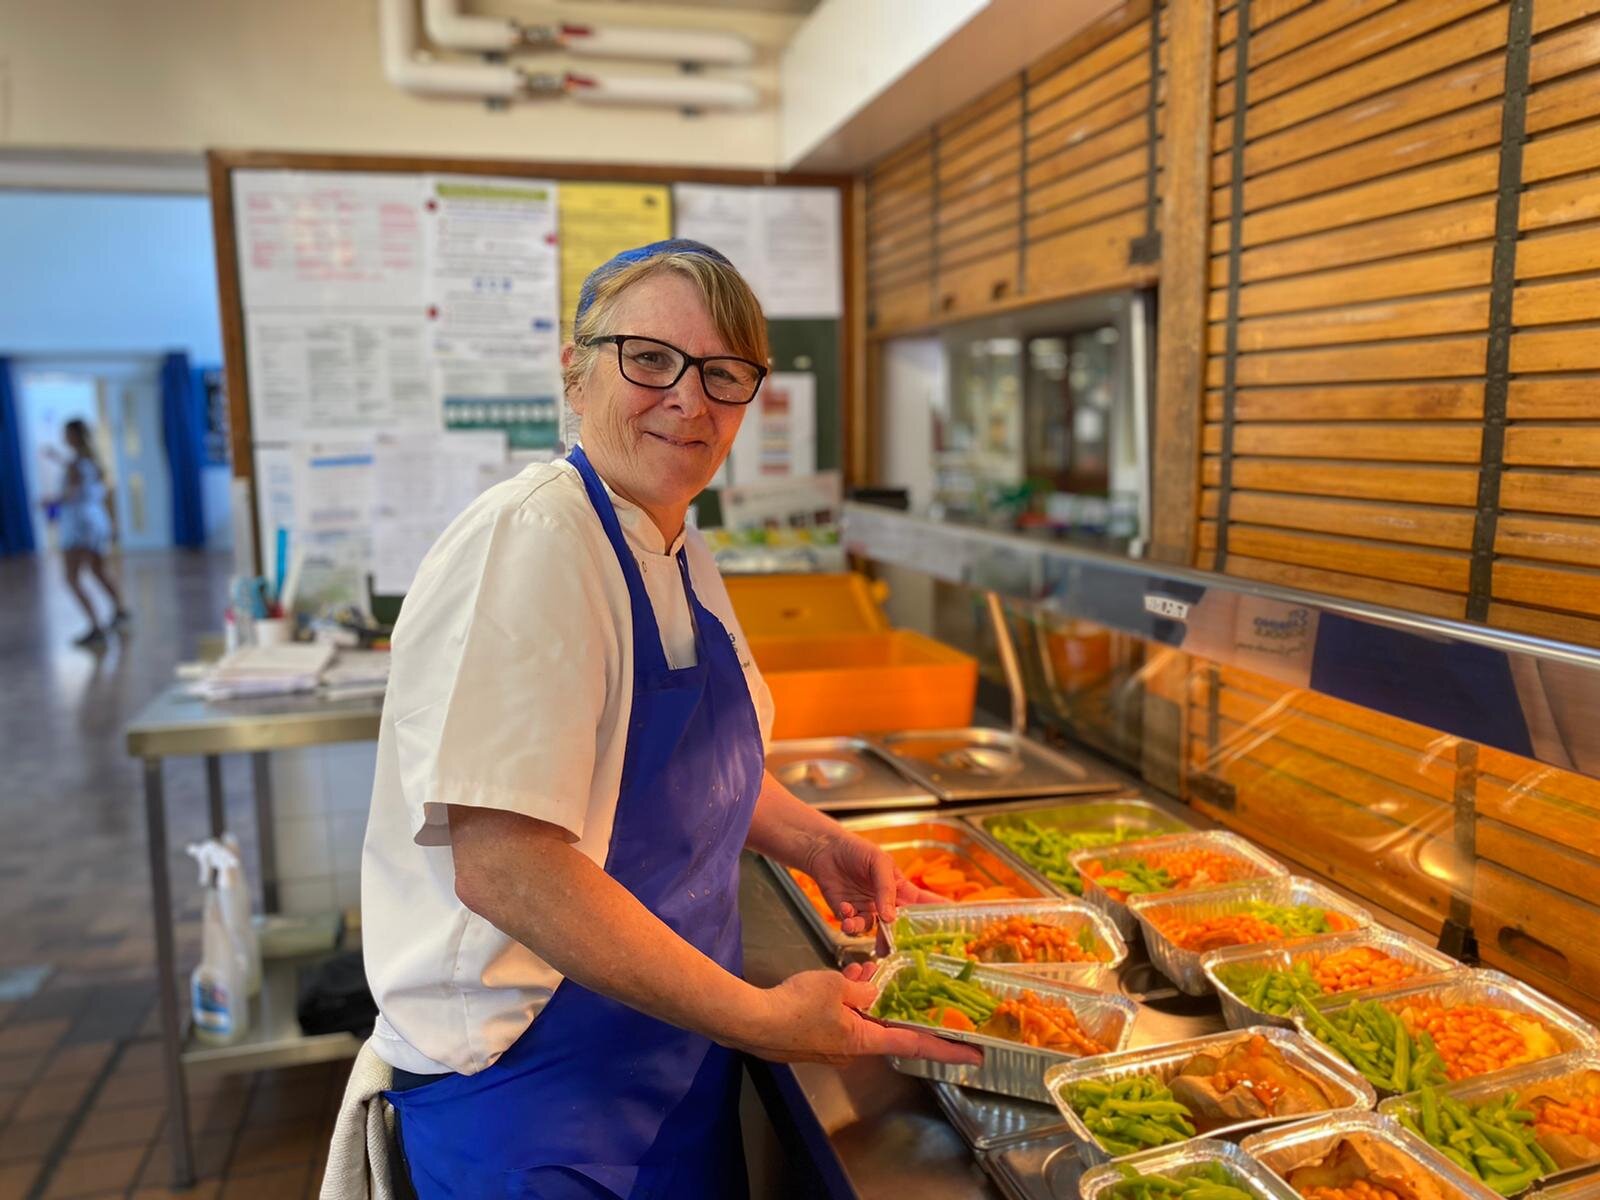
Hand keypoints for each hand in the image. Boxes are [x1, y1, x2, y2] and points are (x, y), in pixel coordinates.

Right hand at [720, 962, 982, 1067]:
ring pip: (860, 1018)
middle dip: (891, 1002)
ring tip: (860, 970)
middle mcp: (853, 1050)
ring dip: (864, 996)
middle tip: (895, 980)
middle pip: (884, 1026)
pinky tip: (839, 979)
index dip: (948, 1049)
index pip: (915, 1045)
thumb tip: (874, 989)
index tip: (975, 1054)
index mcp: (865, 1040)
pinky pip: (840, 1019)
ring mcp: (832, 1047)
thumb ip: (863, 988)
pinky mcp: (814, 1040)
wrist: (752, 1020)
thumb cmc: (797, 1005)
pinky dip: (844, 999)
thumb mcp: (837, 986)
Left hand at [803, 833, 942, 935]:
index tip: (953, 930)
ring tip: (853, 921)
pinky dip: (848, 923)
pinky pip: (853, 928)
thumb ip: (886, 889)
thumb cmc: (857, 850)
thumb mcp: (879, 862)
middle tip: (894, 948)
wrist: (826, 850)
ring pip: (873, 932)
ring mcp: (868, 910)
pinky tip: (844, 908)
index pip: (924, 905)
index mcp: (901, 889)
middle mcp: (887, 903)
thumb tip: (890, 918)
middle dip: (898, 939)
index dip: (939, 916)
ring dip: (864, 930)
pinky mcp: (849, 914)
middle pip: (900, 927)